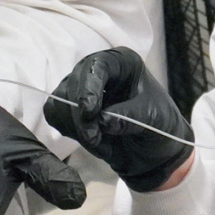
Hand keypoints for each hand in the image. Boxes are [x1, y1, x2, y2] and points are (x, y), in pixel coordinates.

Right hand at [43, 47, 192, 191]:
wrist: (153, 152)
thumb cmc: (159, 127)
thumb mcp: (153, 118)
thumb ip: (128, 117)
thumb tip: (102, 121)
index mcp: (122, 63)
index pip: (97, 65)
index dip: (89, 86)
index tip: (89, 111)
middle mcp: (98, 70)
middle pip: (74, 84)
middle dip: (81, 116)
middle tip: (94, 138)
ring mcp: (81, 88)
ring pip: (60, 101)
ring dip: (76, 127)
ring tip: (100, 143)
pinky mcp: (70, 108)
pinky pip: (55, 115)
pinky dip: (68, 131)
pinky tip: (91, 142)